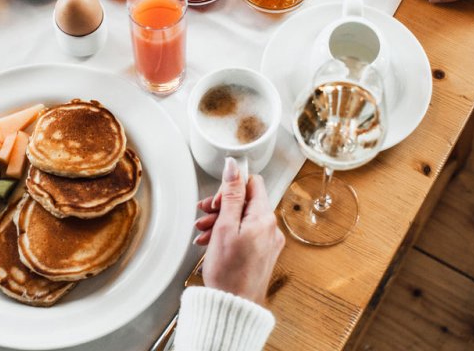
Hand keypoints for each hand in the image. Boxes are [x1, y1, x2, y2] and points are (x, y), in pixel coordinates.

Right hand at [194, 158, 285, 304]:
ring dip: (221, 221)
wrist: (233, 306)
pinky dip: (228, 234)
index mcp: (264, 217)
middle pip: (245, 202)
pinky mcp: (261, 254)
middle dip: (222, 206)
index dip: (231, 187)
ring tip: (203, 232)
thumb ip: (230, 194)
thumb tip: (233, 166)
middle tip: (205, 215)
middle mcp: (270, 228)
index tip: (217, 200)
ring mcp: (267, 242)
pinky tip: (211, 242)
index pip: (252, 184)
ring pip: (242, 219)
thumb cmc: (229, 272)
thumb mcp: (225, 226)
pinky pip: (245, 234)